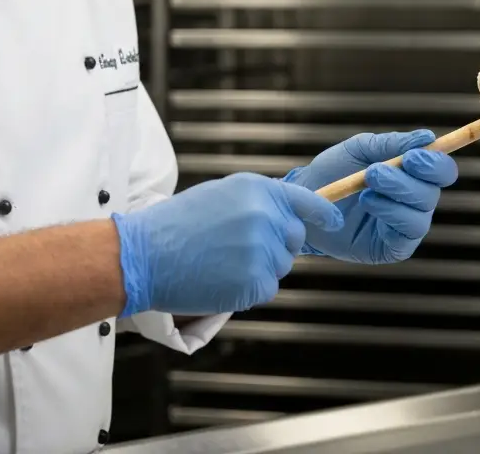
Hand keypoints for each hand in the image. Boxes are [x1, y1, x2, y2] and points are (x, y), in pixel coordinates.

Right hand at [111, 173, 343, 316]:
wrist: (145, 254)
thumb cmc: (177, 224)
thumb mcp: (220, 194)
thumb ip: (257, 201)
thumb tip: (284, 214)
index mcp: (256, 189)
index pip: (304, 200)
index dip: (323, 213)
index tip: (334, 221)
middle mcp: (264, 215)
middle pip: (294, 237)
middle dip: (277, 245)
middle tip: (239, 247)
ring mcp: (261, 249)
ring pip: (281, 265)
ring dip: (261, 268)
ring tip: (223, 261)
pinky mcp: (255, 281)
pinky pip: (268, 288)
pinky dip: (249, 289)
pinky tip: (221, 278)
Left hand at [284, 131, 457, 263]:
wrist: (304, 199)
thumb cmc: (332, 171)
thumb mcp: (360, 149)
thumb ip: (392, 144)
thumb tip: (428, 138)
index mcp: (412, 175)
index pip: (441, 170)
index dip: (435, 163)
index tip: (413, 157)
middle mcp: (414, 201)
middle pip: (432, 192)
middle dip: (405, 180)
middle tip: (374, 172)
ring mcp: (405, 226)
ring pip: (421, 214)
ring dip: (394, 196)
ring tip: (365, 188)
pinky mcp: (394, 247)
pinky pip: (406, 234)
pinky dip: (389, 214)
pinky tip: (368, 203)